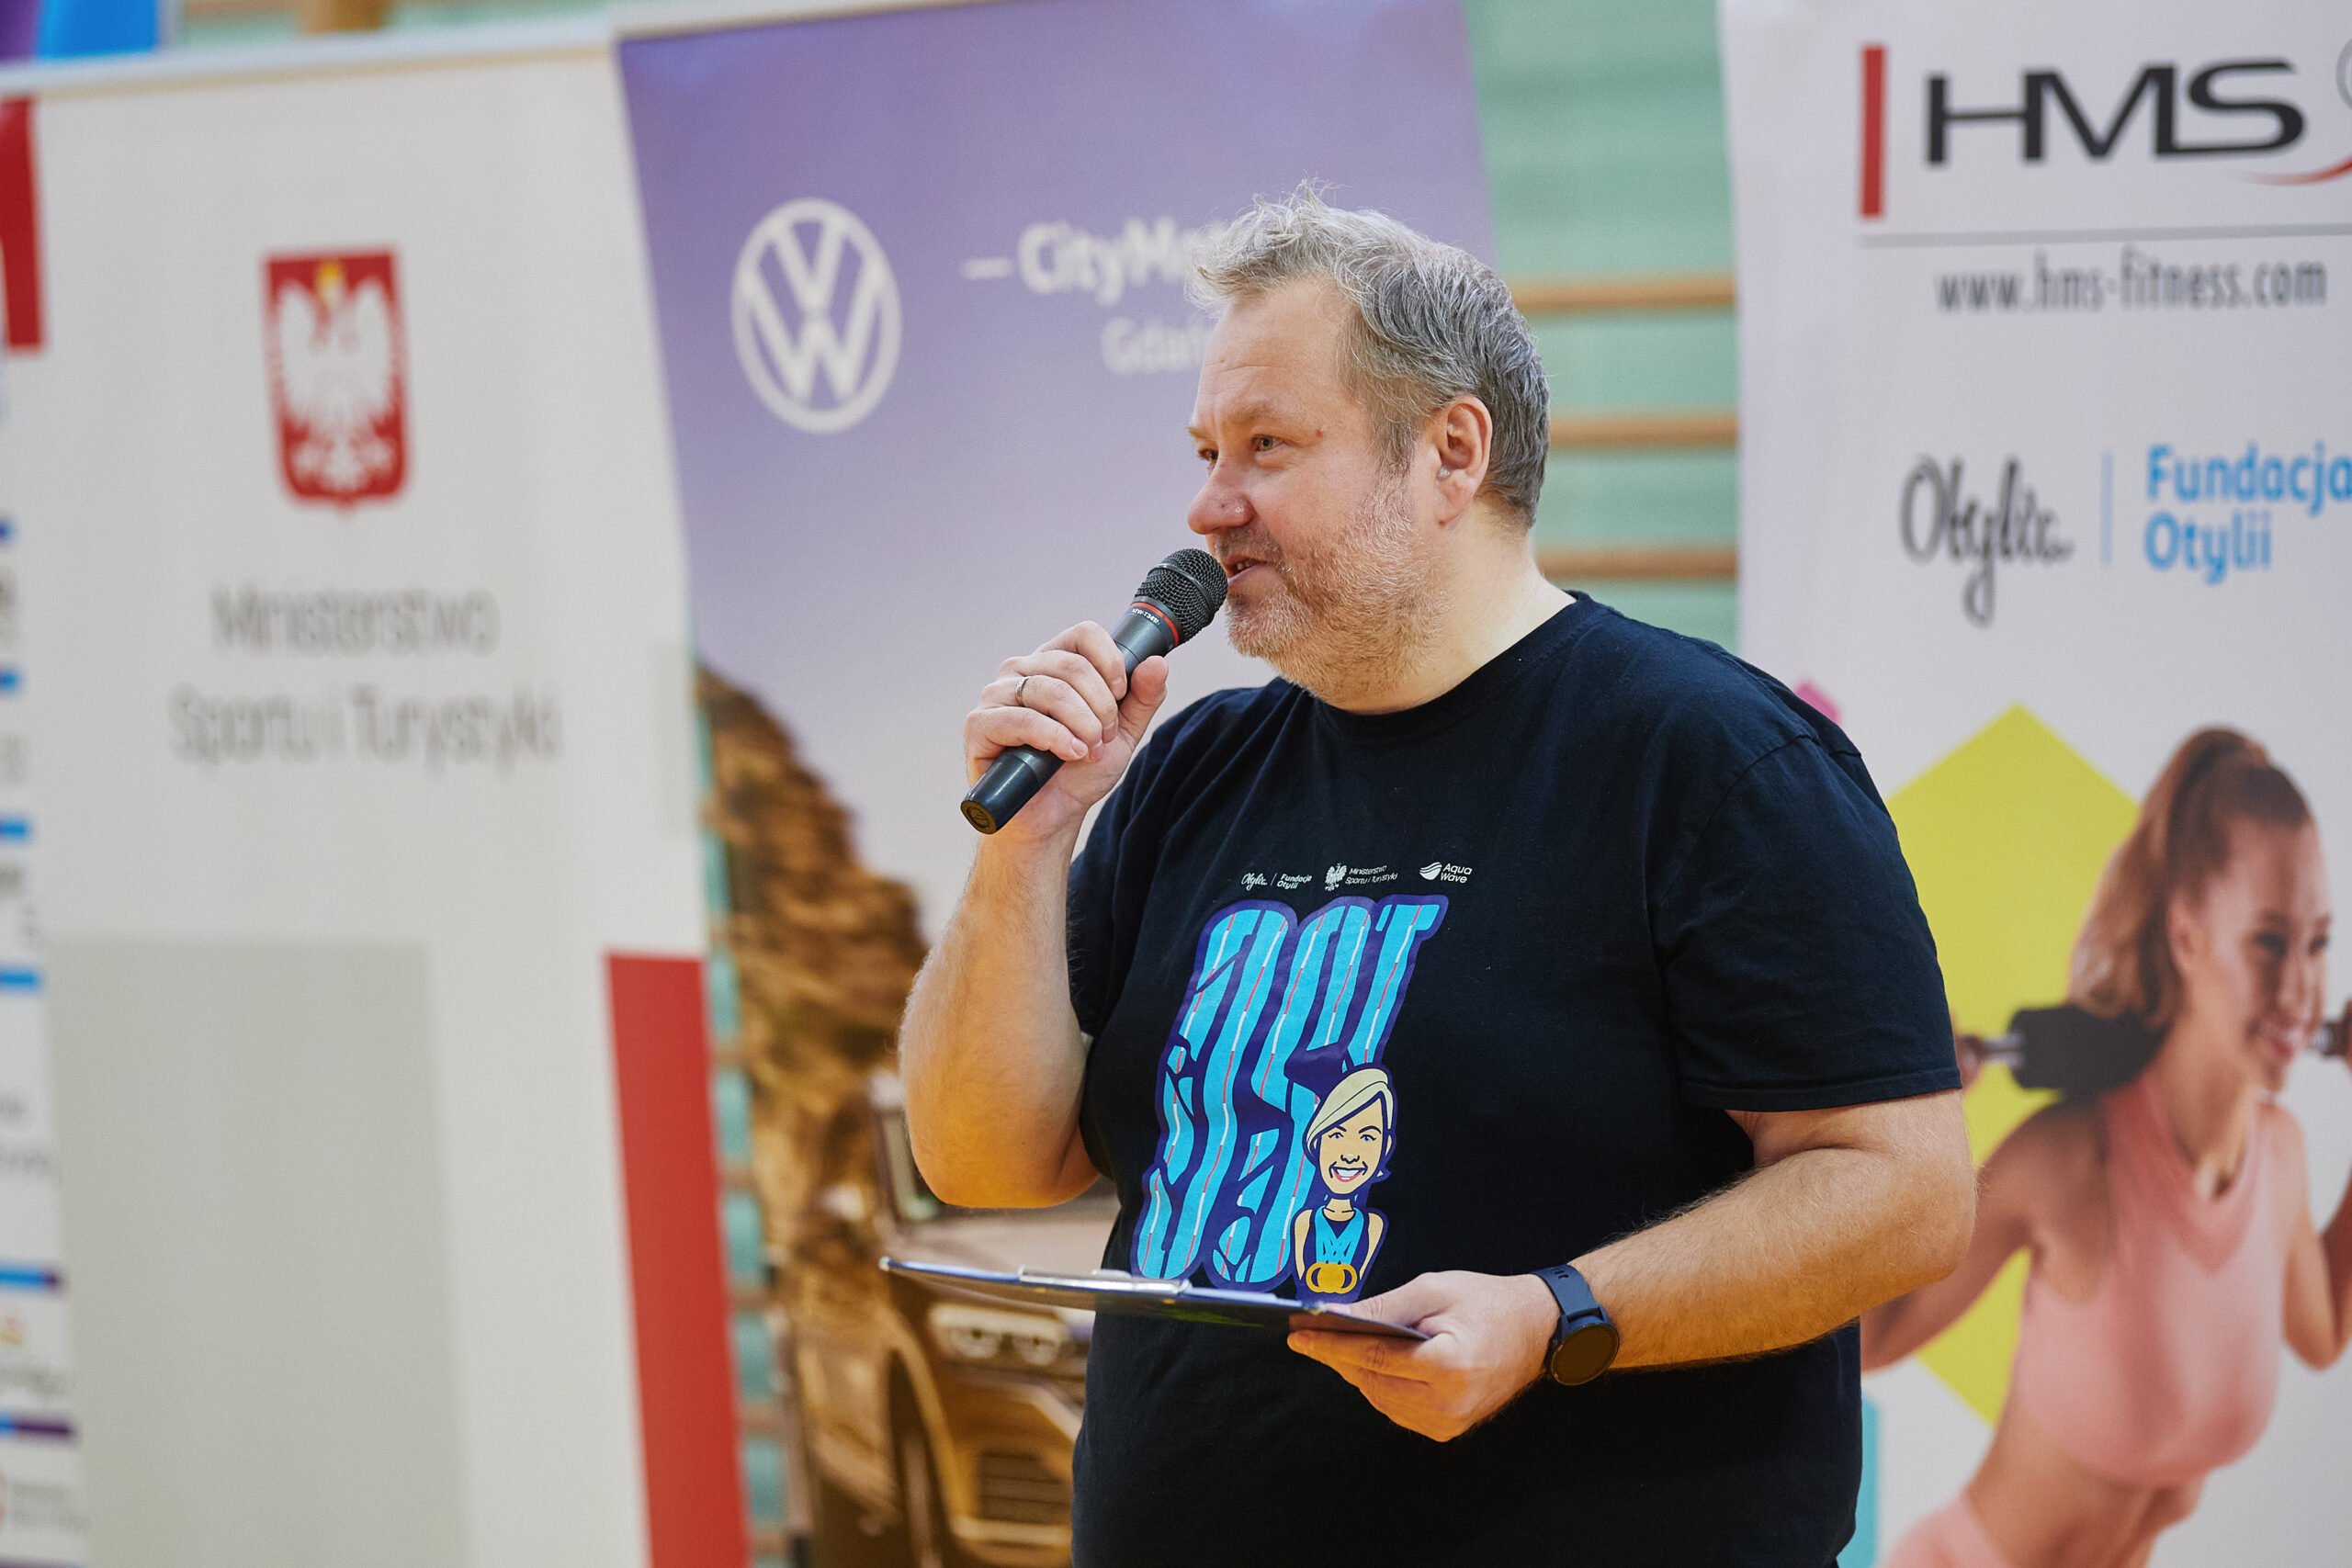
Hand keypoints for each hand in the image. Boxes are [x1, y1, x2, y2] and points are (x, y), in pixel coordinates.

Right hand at [962, 622, 1169, 846]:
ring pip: (1051, 690)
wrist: (1052, 817)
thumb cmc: (1078, 773)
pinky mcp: (979, 725)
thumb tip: (1156, 663)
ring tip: (1088, 751)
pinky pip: (1022, 719)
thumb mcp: (1122, 734)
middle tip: (1104, 738)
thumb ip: (1142, 698)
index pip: (1084, 634)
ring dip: (1082, 725)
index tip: (1121, 694)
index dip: (1110, 662)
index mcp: (1052, 663)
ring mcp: (996, 695)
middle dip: (1101, 707)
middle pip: (1072, 666)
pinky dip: (1055, 737)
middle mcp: (1021, 671)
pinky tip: (1069, 754)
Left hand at [1286, 1270, 1558, 1441]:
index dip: (1330, 1345)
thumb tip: (1335, 1316)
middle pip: (1372, 1381)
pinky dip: (1379, 1387)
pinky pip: (1397, 1409)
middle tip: (1308, 1335)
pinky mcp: (1448, 1430)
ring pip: (1380, 1399)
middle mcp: (1448, 1403)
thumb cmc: (1486, 1302)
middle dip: (1337, 1357)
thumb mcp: (1434, 1290)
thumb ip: (1384, 1307)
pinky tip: (1372, 1364)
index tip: (1298, 1334)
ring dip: (1356, 1372)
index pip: (1373, 1356)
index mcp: (1448, 1365)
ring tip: (1337, 1345)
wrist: (1537, 1331)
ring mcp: (1449, 1423)